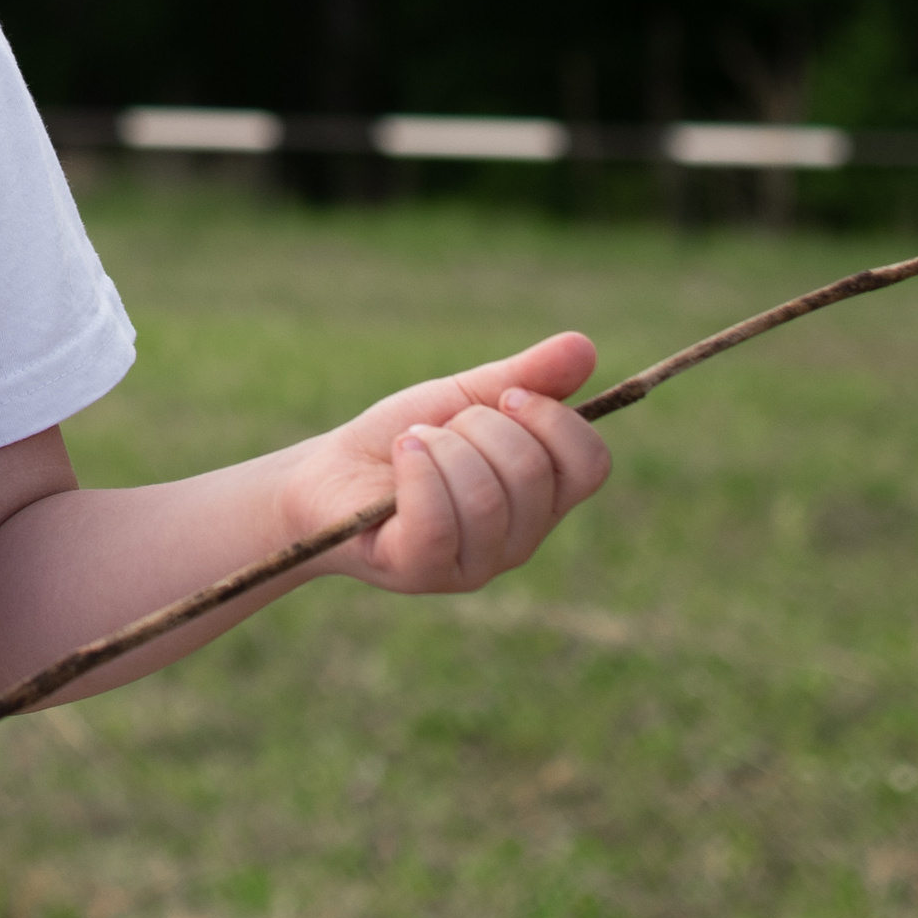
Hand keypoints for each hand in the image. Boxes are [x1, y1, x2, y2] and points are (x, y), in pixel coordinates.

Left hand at [286, 331, 612, 594]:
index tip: (506, 395)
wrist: (327, 473)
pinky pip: (439, 520)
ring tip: (413, 442)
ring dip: (441, 446)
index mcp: (542, 498)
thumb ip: (526, 377)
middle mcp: (520, 539)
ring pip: (486, 495)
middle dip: (479, 426)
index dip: (553, 419)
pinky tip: (401, 453)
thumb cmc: (401, 439)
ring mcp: (475, 563)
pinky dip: (416, 470)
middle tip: (441, 427)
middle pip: (533, 471)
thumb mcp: (464, 397)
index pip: (590, 464)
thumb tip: (585, 346)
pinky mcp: (422, 571)